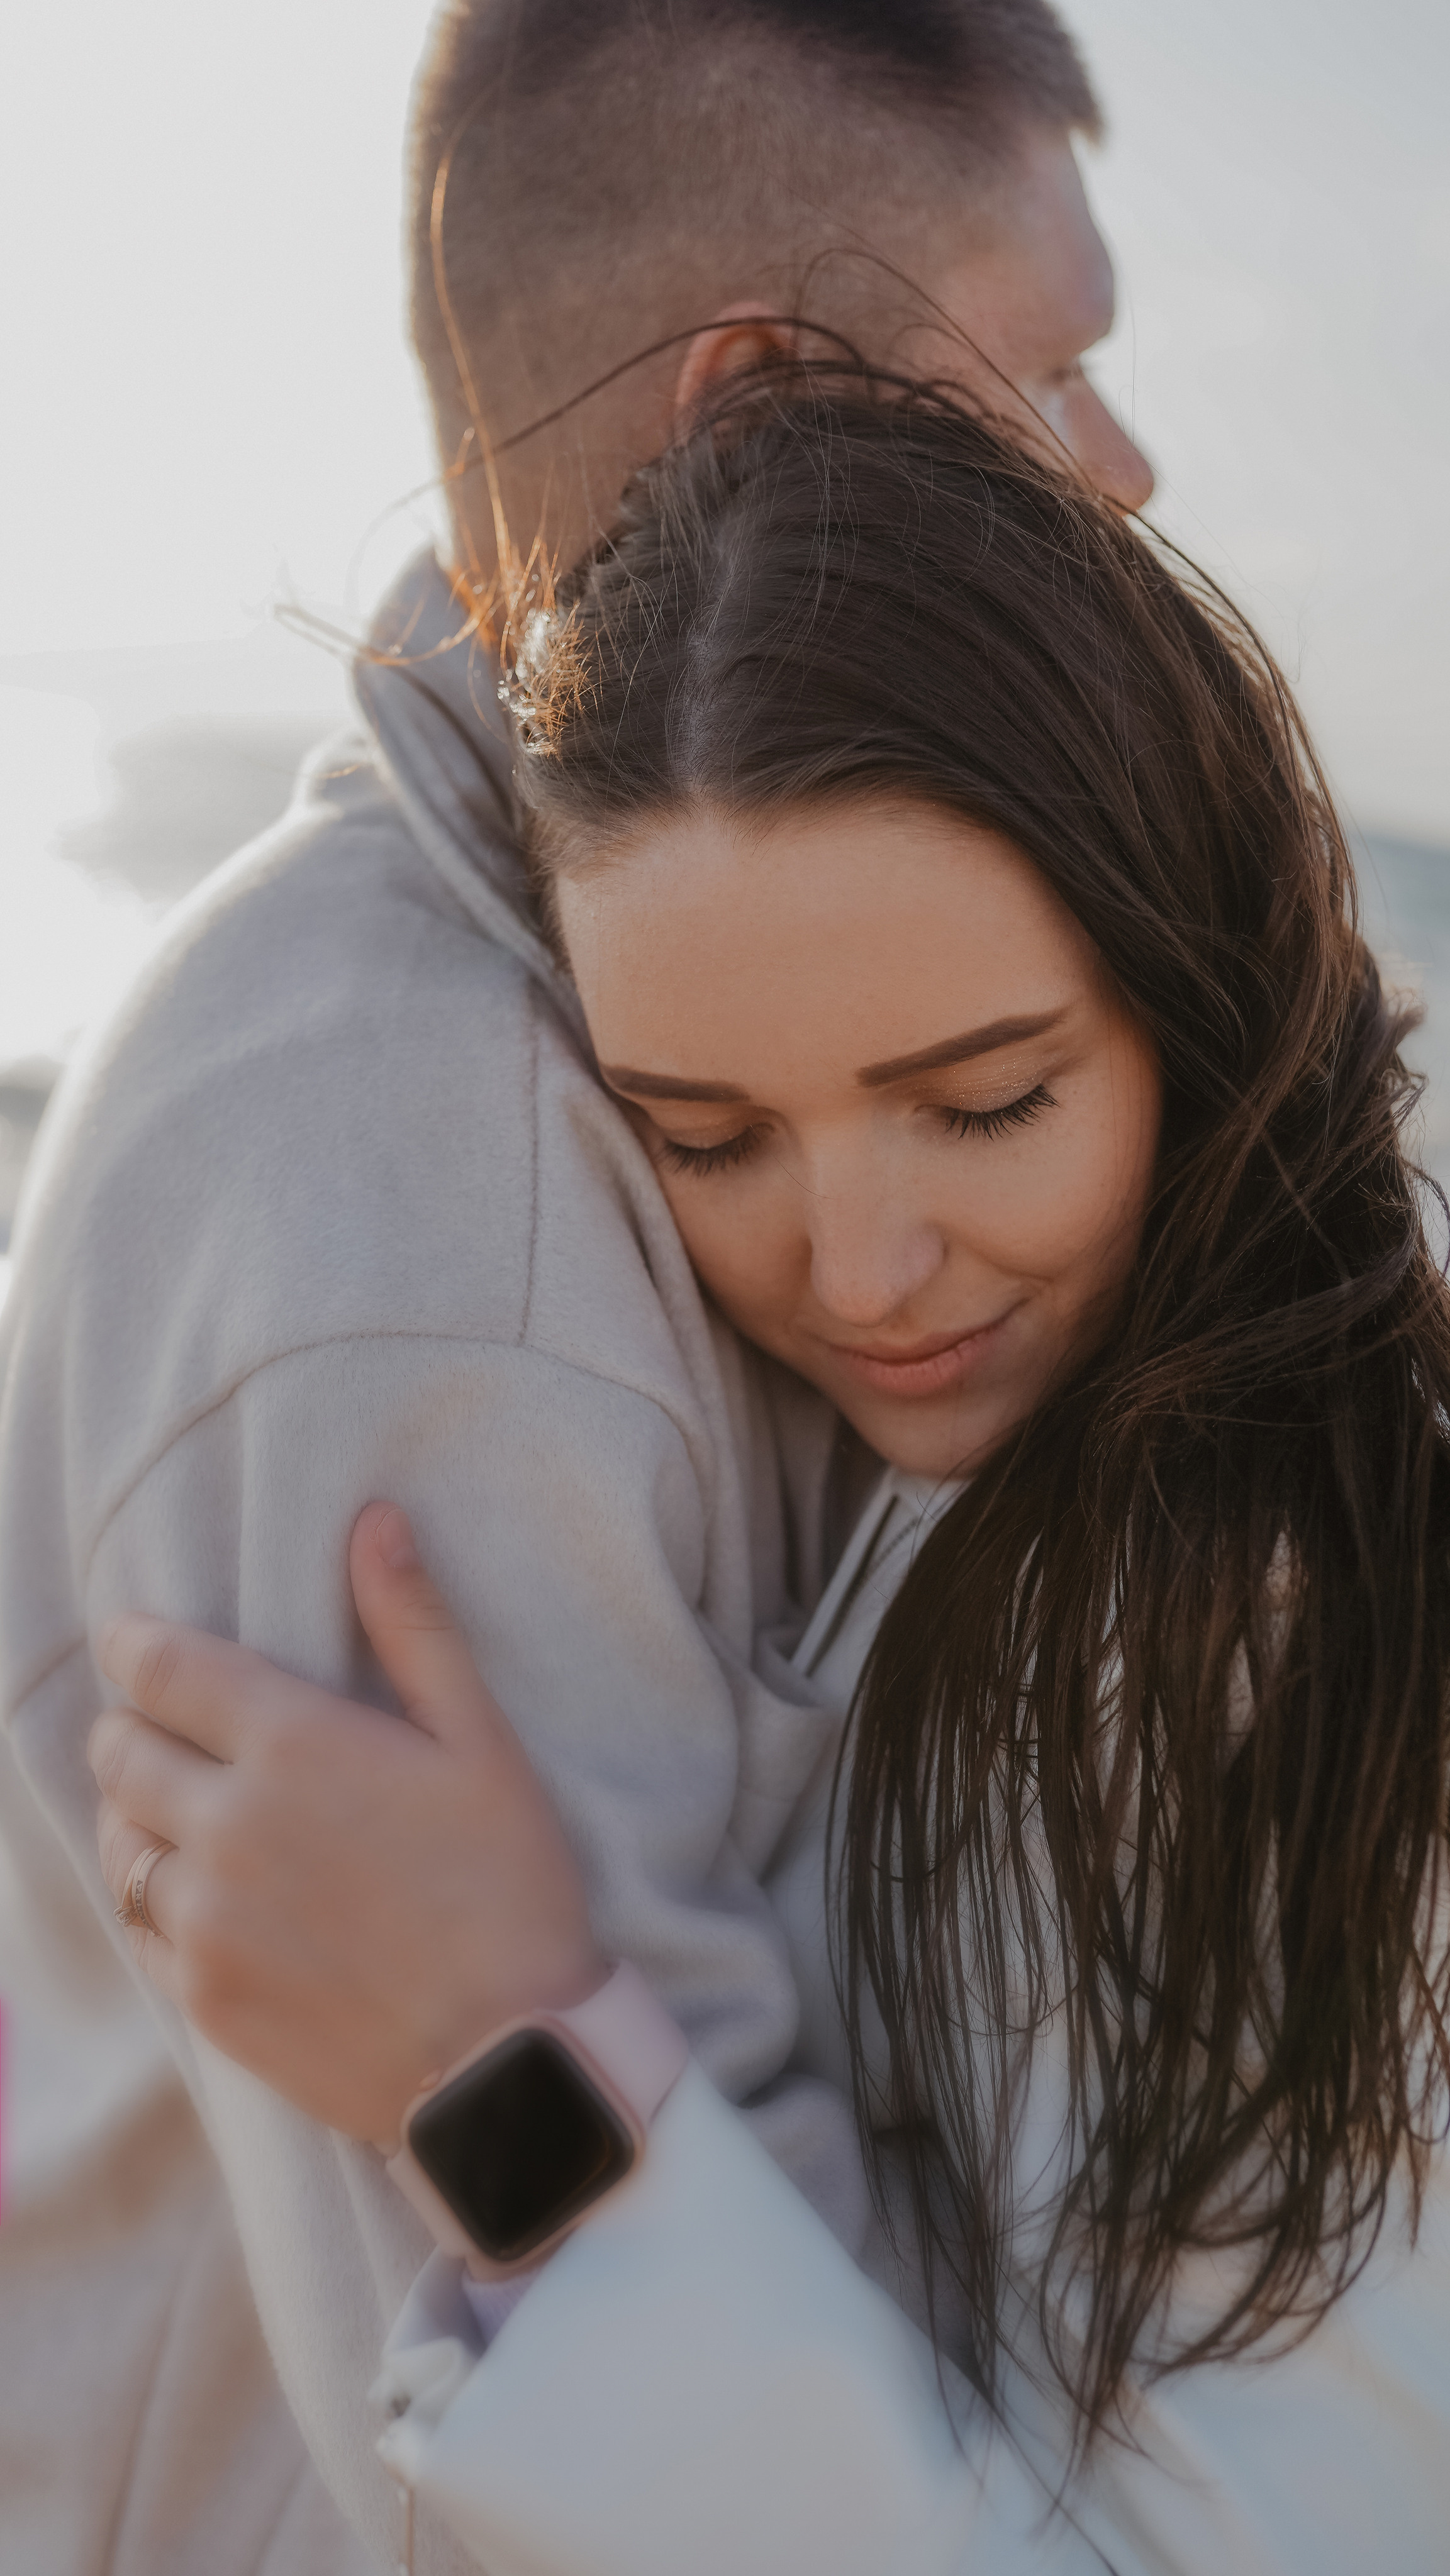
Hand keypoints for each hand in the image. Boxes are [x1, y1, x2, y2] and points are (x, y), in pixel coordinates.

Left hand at [90, 1503, 606, 2145]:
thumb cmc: (511, 1888)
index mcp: (294, 1745)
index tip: (138, 1642)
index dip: (137, 1645)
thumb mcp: (481, 1742)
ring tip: (185, 1812)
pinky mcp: (202, 1996)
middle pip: (119, 1748)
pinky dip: (154, 1896)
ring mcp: (205, 1919)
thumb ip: (413, 1626)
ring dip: (138, 1814)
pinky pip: (137, 1925)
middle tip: (171, 1728)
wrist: (508, 2064)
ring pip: (118, 1838)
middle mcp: (228, 1826)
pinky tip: (204, 1894)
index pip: (161, 1669)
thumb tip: (375, 1520)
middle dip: (135, 1726)